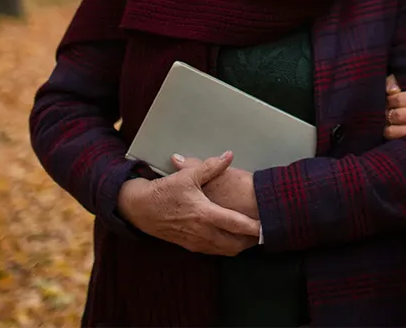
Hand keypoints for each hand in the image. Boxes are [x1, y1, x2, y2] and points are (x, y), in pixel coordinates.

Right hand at [116, 151, 260, 255]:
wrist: (139, 209)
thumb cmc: (164, 191)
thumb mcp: (188, 176)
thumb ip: (212, 166)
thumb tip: (229, 155)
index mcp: (205, 214)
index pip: (236, 224)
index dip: (254, 228)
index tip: (267, 228)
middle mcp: (202, 232)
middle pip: (234, 244)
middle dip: (251, 241)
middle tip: (263, 234)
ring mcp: (195, 241)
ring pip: (224, 250)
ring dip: (239, 246)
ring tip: (252, 238)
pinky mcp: (188, 245)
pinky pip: (212, 251)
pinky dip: (225, 248)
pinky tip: (230, 240)